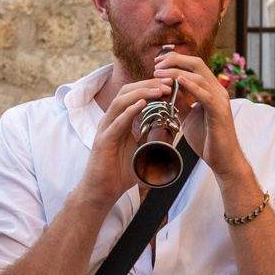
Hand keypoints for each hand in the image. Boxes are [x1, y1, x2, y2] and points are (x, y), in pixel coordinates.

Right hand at [77, 76, 181, 205]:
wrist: (103, 191)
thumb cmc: (121, 173)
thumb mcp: (144, 152)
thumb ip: (154, 140)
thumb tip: (171, 131)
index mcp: (120, 121)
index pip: (135, 95)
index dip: (152, 87)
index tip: (171, 85)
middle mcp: (111, 120)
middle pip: (127, 92)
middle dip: (148, 84)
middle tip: (168, 82)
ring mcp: (105, 129)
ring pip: (121, 102)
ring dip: (141, 93)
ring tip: (159, 90)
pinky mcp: (103, 141)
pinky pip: (116, 122)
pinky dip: (129, 111)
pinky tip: (142, 104)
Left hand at [156, 49, 247, 181]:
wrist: (223, 160)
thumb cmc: (207, 140)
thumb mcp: (188, 117)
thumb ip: (180, 103)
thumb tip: (165, 90)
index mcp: (210, 90)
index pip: (194, 66)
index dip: (175, 60)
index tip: (157, 63)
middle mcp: (217, 91)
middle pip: (197, 64)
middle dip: (174, 60)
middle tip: (156, 64)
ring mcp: (220, 100)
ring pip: (199, 77)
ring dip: (176, 72)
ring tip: (159, 74)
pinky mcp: (219, 112)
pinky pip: (205, 95)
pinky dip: (191, 86)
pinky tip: (178, 81)